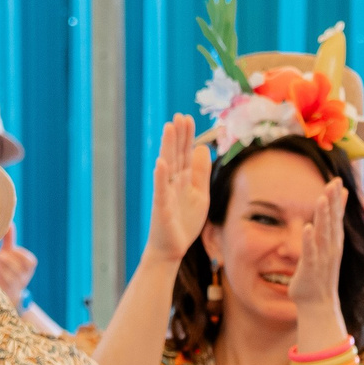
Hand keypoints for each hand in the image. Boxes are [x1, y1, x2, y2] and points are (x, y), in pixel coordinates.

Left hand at [0, 225, 36, 306]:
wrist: (6, 290)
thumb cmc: (7, 268)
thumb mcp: (9, 253)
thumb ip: (9, 239)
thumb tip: (9, 223)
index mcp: (30, 265)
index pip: (28, 259)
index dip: (18, 254)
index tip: (10, 251)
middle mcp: (26, 276)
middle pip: (17, 264)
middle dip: (6, 259)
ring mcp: (18, 285)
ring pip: (10, 273)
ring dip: (0, 267)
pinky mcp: (9, 291)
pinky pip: (4, 282)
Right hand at [145, 116, 212, 265]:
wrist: (171, 249)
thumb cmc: (184, 221)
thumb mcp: (200, 195)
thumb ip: (201, 173)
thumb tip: (203, 148)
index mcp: (183, 180)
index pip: (185, 154)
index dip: (187, 136)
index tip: (188, 117)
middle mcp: (172, 183)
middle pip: (176, 155)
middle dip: (178, 135)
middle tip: (180, 115)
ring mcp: (166, 194)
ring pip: (168, 167)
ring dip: (168, 147)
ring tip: (169, 128)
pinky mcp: (162, 208)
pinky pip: (161, 190)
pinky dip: (161, 177)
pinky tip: (161, 163)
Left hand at [289, 179, 349, 328]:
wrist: (318, 304)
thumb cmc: (320, 275)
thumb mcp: (327, 250)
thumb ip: (329, 231)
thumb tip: (331, 217)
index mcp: (334, 242)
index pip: (337, 216)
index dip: (337, 198)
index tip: (337, 180)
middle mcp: (331, 247)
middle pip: (332, 220)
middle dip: (333, 200)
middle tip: (334, 181)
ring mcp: (322, 257)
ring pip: (323, 232)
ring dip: (323, 216)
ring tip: (322, 198)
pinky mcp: (311, 268)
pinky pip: (310, 251)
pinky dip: (309, 239)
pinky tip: (308, 227)